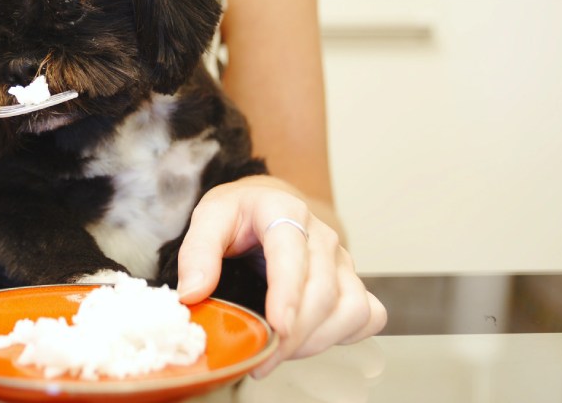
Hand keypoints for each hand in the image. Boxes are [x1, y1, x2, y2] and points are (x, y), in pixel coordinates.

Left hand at [175, 175, 386, 377]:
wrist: (263, 205)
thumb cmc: (238, 215)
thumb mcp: (208, 219)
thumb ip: (197, 252)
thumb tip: (193, 292)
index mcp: (283, 211)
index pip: (292, 251)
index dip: (288, 292)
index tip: (277, 326)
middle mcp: (320, 235)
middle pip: (324, 290)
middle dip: (295, 332)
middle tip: (262, 357)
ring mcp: (341, 260)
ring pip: (351, 307)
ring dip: (319, 338)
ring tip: (281, 352)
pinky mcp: (351, 281)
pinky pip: (368, 314)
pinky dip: (345, 335)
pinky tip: (312, 341)